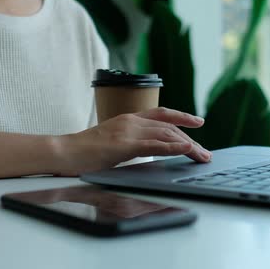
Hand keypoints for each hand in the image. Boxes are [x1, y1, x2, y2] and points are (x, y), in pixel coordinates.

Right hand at [53, 107, 210, 175]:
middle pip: (169, 126)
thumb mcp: (112, 141)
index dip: (182, 116)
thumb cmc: (85, 150)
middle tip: (205, 153)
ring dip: (187, 146)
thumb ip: (129, 141)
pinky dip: (173, 147)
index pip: (161, 113)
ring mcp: (127, 132)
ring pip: (166, 135)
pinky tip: (185, 149)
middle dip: (190, 139)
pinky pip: (154, 145)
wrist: (64, 152)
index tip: (198, 121)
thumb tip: (146, 148)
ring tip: (201, 156)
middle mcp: (131, 121)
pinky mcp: (123, 145)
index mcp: (128, 118)